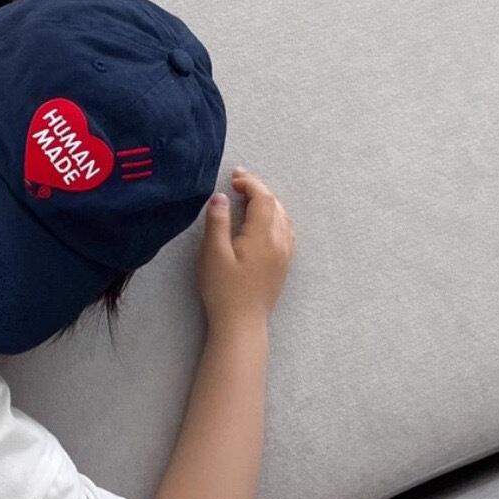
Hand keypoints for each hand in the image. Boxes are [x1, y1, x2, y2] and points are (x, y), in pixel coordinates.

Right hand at [197, 167, 295, 329]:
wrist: (242, 322)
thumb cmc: (224, 289)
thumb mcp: (213, 254)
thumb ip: (218, 222)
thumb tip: (221, 197)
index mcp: (263, 235)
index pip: (263, 198)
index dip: (250, 183)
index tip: (234, 176)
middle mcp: (280, 241)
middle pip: (275, 205)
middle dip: (259, 189)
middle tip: (238, 182)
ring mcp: (285, 253)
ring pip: (283, 217)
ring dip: (268, 202)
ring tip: (249, 198)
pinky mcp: (284, 264)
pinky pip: (286, 230)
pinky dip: (275, 216)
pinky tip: (264, 221)